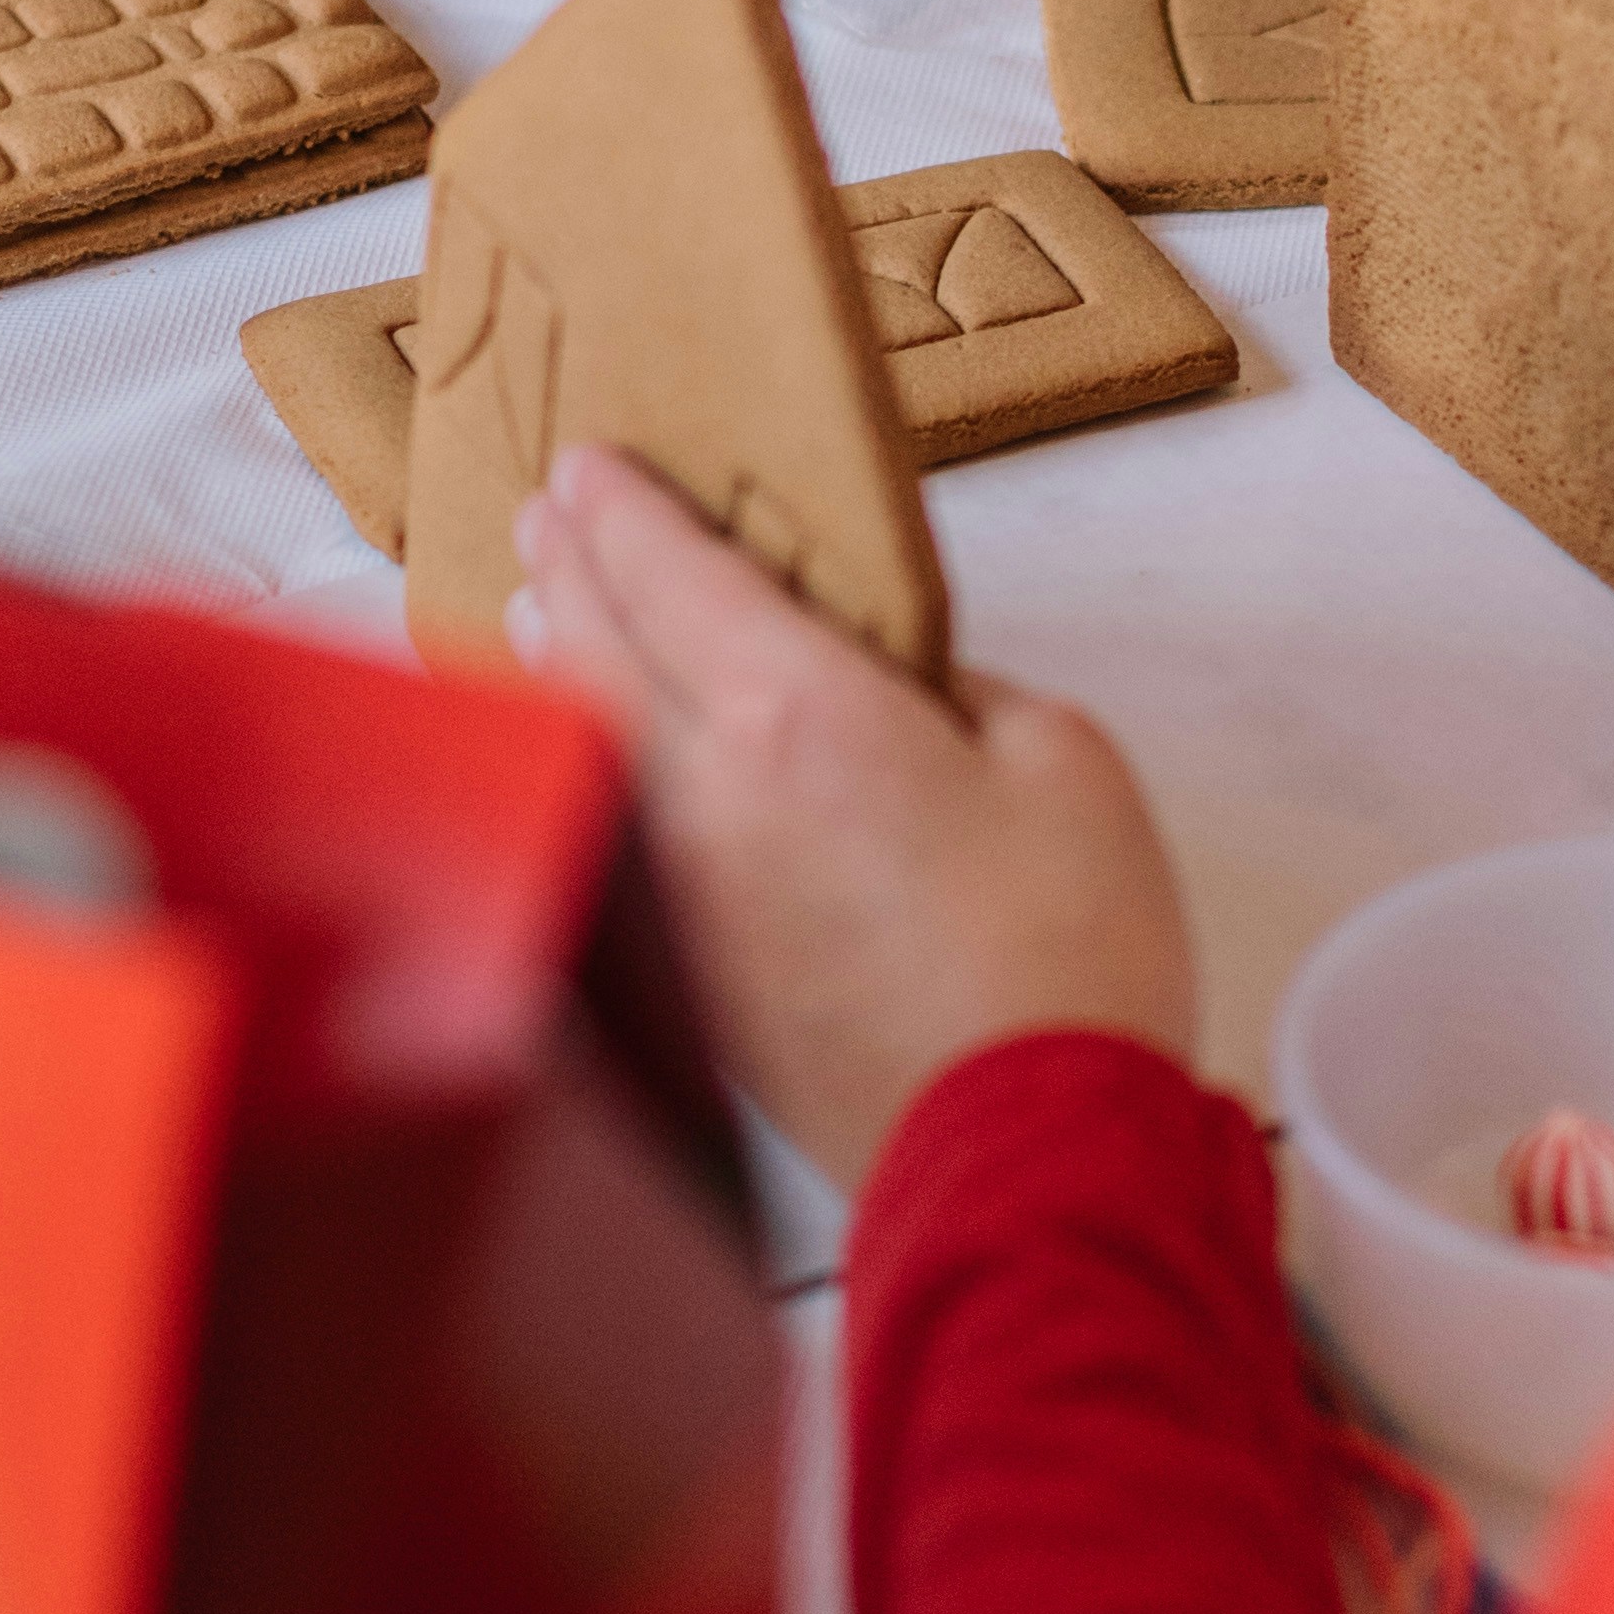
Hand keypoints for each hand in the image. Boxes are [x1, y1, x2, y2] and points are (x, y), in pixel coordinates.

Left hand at [514, 446, 1197, 1187]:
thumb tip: (900, 687)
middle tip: (548, 512)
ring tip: (548, 611)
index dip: (623, 506)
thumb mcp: (1065, 761)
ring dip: (558, 659)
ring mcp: (678, 893)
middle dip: (567, 564)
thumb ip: (965, 689)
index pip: (671, 573)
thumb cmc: (1065, 961)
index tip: (590, 463)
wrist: (1028, 1150)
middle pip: (594, 646)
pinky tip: (603, 754)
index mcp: (799, 717)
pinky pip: (609, 825)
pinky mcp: (687, 972)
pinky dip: (589, 761)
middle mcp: (706, 796)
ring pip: (583, 741)